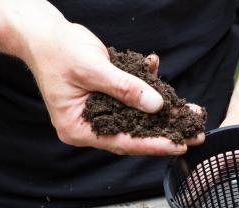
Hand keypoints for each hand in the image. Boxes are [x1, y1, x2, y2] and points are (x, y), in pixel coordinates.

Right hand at [18, 20, 203, 154]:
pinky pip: (132, 94)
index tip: (179, 145)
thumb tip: (157, 105)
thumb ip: (125, 88)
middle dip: (166, 131)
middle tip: (195, 134)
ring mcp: (99, 111)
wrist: (43, 33)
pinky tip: (155, 69)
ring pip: (137, 115)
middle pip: (134, 132)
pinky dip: (146, 83)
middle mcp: (91, 124)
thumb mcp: (93, 70)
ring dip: (163, 109)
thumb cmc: (57, 51)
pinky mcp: (108, 95)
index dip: (153, 144)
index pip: (122, 142)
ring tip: (191, 111)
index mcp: (79, 129)